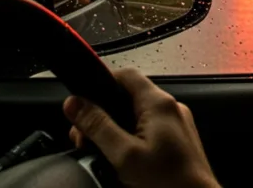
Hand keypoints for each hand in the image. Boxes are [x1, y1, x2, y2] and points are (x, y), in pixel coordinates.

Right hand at [63, 68, 219, 187]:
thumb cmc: (168, 180)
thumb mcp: (123, 154)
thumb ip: (97, 126)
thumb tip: (74, 104)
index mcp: (158, 103)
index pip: (125, 75)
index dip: (100, 84)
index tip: (82, 104)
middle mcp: (170, 108)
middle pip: (127, 97)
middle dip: (102, 115)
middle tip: (86, 138)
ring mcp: (176, 123)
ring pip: (136, 115)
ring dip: (115, 129)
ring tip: (102, 151)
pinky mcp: (177, 139)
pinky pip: (148, 128)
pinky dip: (131, 138)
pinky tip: (122, 157)